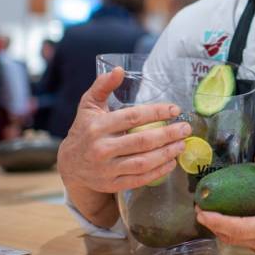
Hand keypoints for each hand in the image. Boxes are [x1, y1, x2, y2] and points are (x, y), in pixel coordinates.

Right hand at [57, 67, 191, 192]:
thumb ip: (103, 86)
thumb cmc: (84, 129)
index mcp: (98, 126)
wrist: (69, 164)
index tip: (174, 109)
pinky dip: (158, 171)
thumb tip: (119, 69)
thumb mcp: (89, 105)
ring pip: (143, 162)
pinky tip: (171, 162)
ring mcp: (106, 169)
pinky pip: (140, 179)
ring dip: (167, 154)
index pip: (133, 117)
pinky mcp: (112, 184)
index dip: (156, 112)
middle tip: (185, 128)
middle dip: (168, 134)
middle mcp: (102, 149)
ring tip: (182, 145)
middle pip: (142, 141)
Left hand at [195, 154, 254, 254]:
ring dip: (220, 229)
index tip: (203, 211)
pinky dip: (232, 232)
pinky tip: (227, 219)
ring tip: (209, 212)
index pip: (239, 228)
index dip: (217, 221)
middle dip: (212, 224)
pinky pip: (244, 243)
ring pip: (236, 242)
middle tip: (200, 208)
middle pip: (231, 238)